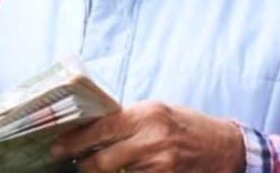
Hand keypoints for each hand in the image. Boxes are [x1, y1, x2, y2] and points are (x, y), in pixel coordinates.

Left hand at [49, 100, 243, 172]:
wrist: (223, 147)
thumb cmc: (187, 126)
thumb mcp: (157, 112)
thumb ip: (128, 120)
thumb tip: (92, 128)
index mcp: (146, 114)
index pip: (100, 129)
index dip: (74, 141)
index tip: (57, 147)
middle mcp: (151, 139)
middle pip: (101, 161)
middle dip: (83, 164)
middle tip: (74, 163)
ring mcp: (158, 164)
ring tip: (98, 166)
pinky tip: (122, 171)